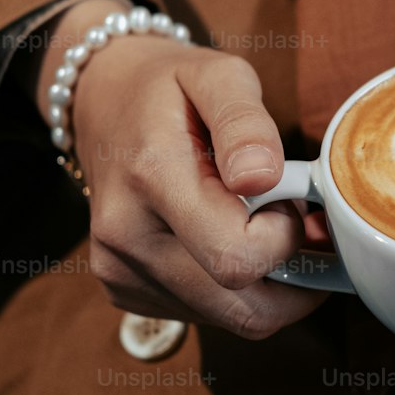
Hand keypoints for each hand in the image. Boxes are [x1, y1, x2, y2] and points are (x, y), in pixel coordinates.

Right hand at [30, 0, 326, 337]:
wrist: (103, 100)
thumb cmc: (172, 88)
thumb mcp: (218, 75)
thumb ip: (245, 123)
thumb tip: (261, 178)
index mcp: (151, 179)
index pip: (238, 257)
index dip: (285, 236)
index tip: (286, 196)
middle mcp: (127, 238)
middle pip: (244, 310)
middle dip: (290, 273)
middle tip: (290, 219)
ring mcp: (120, 272)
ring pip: (233, 320)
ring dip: (269, 284)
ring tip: (264, 226)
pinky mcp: (123, 291)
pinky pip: (207, 317)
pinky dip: (236, 291)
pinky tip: (230, 240)